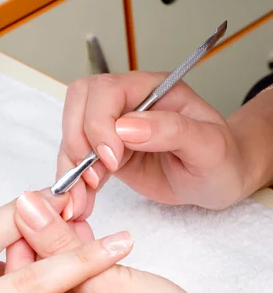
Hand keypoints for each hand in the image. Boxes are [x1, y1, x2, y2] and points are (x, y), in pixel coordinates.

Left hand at [8, 192, 209, 292]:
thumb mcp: (102, 277)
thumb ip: (59, 241)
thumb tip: (24, 206)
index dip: (22, 247)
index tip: (26, 213)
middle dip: (47, 251)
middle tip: (49, 213)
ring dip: (67, 260)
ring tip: (72, 223)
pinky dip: (82, 279)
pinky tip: (88, 245)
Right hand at [57, 72, 270, 219]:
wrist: (220, 180)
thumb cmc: (222, 158)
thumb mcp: (209, 145)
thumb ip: (172, 130)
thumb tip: (126, 127)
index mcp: (153, 89)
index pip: (107, 90)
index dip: (100, 124)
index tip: (114, 160)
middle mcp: (129, 104)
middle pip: (79, 103)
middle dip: (76, 141)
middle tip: (93, 177)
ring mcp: (114, 130)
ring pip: (72, 134)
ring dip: (70, 167)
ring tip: (82, 199)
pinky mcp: (107, 156)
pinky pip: (78, 163)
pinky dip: (74, 183)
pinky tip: (82, 202)